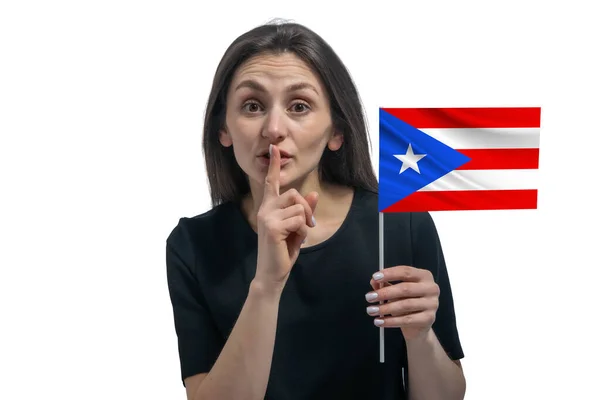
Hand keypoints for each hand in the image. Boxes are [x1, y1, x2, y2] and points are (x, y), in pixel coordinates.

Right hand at [254, 144, 317, 289]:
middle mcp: (265, 209)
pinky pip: (298, 220)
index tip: (274, 148)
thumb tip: (313, 194)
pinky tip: (295, 241)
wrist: (272, 273)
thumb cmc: (283, 250)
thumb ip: (303, 210)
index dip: (273, 165)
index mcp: (269, 207)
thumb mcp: (297, 228)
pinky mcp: (272, 227)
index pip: (271, 182)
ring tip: (298, 236)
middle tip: (308, 225)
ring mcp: (266, 217)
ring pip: (299, 207)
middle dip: (307, 208)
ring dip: (305, 223)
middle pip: (295, 193)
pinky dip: (303, 231)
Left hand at [365, 265, 439, 340]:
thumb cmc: (408, 304)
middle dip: (384, 293)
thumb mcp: (396, 292)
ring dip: (385, 308)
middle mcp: (431, 288)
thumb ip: (385, 284)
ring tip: (371, 310)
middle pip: (405, 288)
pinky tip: (379, 321)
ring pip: (405, 305)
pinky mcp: (428, 319)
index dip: (389, 274)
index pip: (406, 271)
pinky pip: (406, 320)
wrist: (419, 326)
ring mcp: (432, 304)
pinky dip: (390, 321)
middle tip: (369, 297)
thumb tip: (374, 281)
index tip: (375, 277)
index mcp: (424, 276)